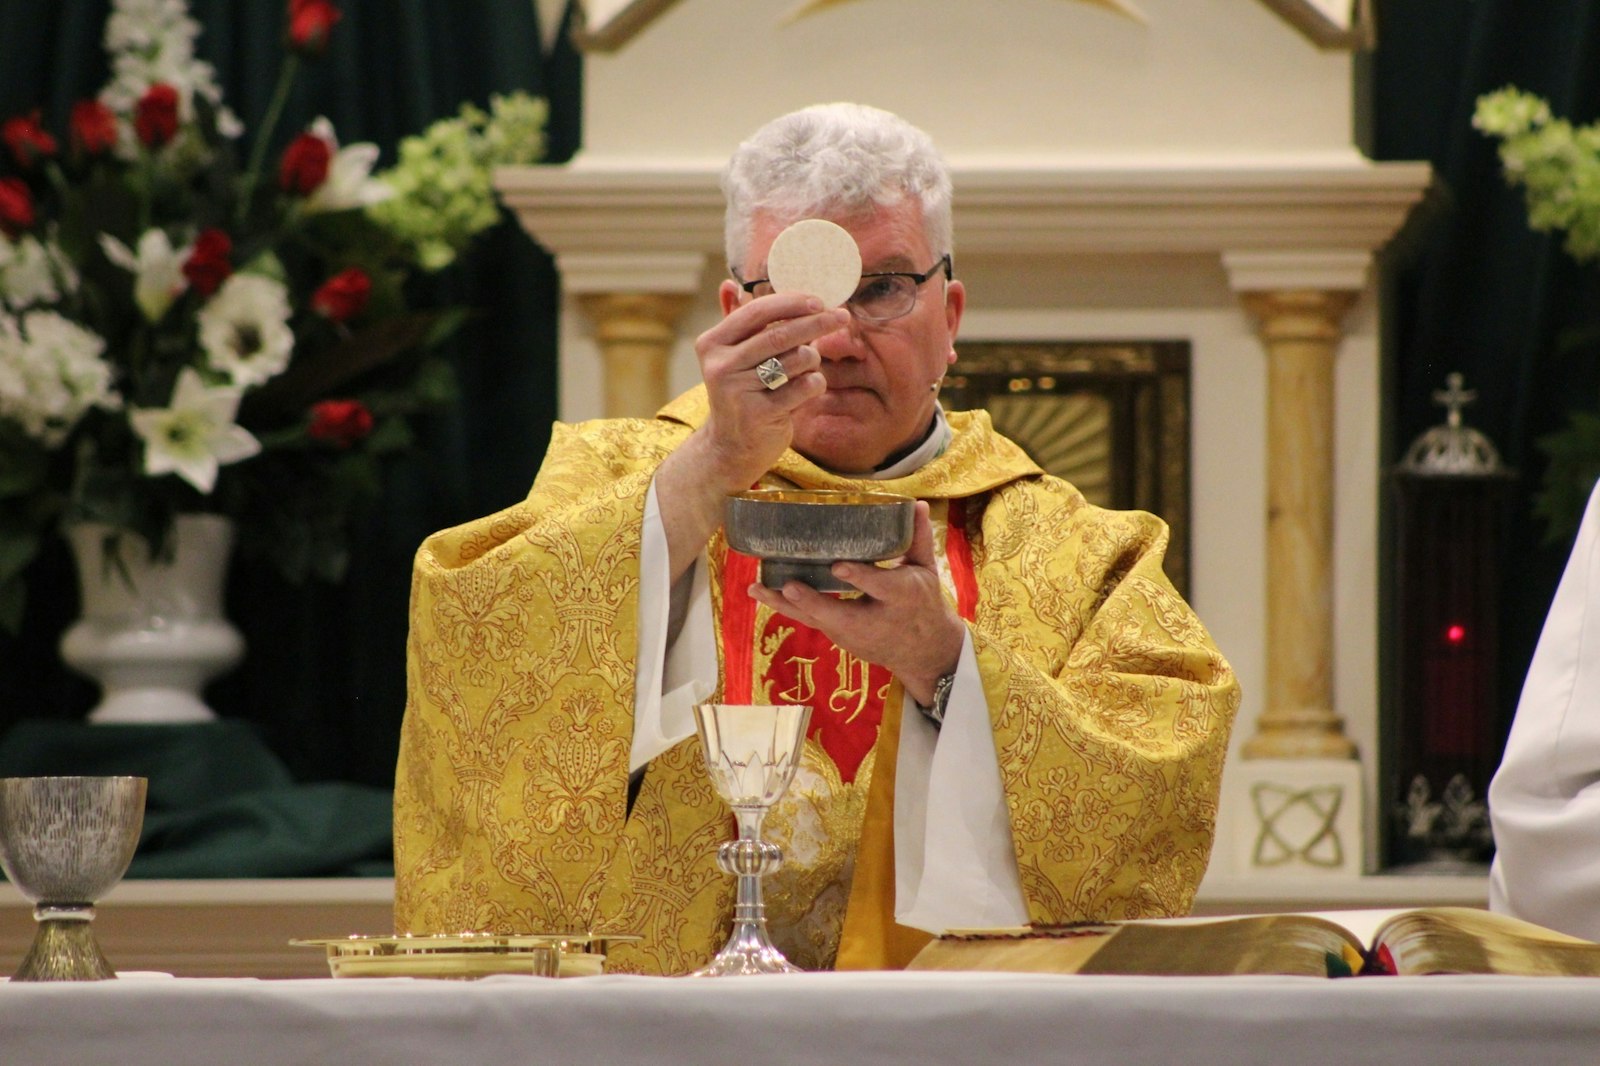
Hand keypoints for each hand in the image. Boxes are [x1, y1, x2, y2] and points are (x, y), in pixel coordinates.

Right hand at [693, 292, 848, 491]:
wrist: (730, 447)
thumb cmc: (739, 393)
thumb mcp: (730, 356)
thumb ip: (733, 320)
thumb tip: (729, 284)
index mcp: (712, 343)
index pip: (757, 312)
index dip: (792, 303)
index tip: (820, 300)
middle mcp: (720, 366)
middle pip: (781, 334)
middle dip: (817, 323)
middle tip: (841, 317)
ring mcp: (738, 391)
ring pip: (796, 360)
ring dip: (813, 359)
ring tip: (807, 366)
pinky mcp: (758, 414)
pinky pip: (804, 387)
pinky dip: (814, 383)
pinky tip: (807, 388)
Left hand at [748, 501, 964, 705]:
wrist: (923, 651)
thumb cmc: (922, 602)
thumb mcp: (926, 570)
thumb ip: (918, 538)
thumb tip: (919, 504)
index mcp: (900, 597)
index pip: (879, 586)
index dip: (859, 577)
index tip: (839, 566)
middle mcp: (873, 619)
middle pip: (839, 614)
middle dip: (813, 602)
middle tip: (789, 587)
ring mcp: (852, 632)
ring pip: (815, 619)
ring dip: (785, 604)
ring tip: (756, 588)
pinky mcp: (838, 635)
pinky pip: (809, 620)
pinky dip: (786, 607)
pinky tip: (760, 592)